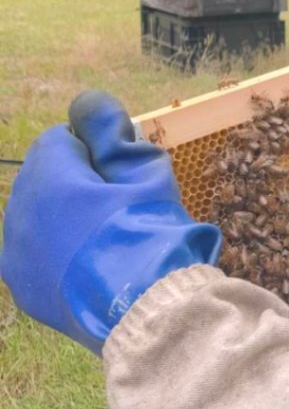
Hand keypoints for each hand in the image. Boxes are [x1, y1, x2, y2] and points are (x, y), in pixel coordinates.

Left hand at [1, 90, 220, 353]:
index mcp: (47, 179)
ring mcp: (16, 256)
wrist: (149, 307)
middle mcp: (19, 214)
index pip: (59, 140)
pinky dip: (57, 249)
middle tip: (120, 203)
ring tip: (108, 235)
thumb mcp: (143, 170)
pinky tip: (92, 262)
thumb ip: (110, 130)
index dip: (95, 151)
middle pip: (43, 176)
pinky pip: (34, 252)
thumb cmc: (151, 230)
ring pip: (36, 215)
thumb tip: (87, 100)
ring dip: (64, 215)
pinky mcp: (23, 288)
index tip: (123, 173)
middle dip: (75, 181)